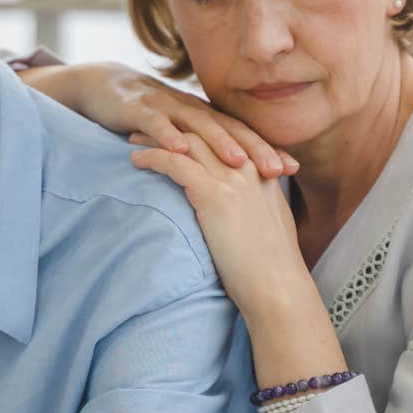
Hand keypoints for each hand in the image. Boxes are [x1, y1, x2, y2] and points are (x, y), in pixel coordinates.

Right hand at [70, 62, 297, 177]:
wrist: (103, 88)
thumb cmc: (146, 118)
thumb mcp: (178, 134)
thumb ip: (202, 152)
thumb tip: (231, 182)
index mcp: (203, 117)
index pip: (241, 134)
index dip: (266, 149)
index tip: (292, 169)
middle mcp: (190, 109)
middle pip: (228, 128)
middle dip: (255, 148)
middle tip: (279, 170)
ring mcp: (165, 107)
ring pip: (198, 125)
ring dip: (220, 143)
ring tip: (240, 163)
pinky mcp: (137, 109)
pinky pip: (155, 123)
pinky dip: (167, 136)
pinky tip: (180, 152)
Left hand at [130, 133, 306, 307]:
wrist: (278, 287)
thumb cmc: (272, 267)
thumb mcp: (268, 223)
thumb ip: (254, 204)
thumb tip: (239, 208)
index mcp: (263, 171)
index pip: (225, 136)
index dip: (198, 130)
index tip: (177, 129)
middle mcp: (249, 166)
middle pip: (203, 132)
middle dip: (174, 126)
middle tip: (148, 126)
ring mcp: (232, 177)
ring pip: (186, 142)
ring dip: (157, 137)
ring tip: (134, 138)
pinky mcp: (214, 194)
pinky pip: (175, 163)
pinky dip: (153, 157)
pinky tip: (136, 160)